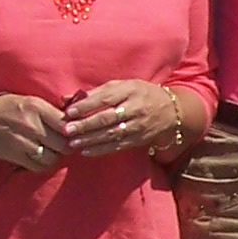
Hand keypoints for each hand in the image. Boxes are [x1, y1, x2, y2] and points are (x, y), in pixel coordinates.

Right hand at [0, 93, 67, 171]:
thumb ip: (54, 112)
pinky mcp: (15, 156)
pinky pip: (39, 166)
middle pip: (63, 144)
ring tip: (51, 150)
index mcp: (37, 108)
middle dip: (67, 146)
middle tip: (64, 144)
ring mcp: (22, 142)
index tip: (73, 133)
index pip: (67, 124)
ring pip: (53, 157)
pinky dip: (44, 164)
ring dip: (55, 156)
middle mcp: (31, 125)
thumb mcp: (33, 102)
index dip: (74, 131)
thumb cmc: (12, 108)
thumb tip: (78, 123)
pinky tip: (41, 157)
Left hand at [62, 80, 178, 157]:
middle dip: (86, 125)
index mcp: (130, 91)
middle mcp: (136, 108)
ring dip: (91, 139)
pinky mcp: (140, 139)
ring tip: (73, 143)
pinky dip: (102, 149)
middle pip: (108, 117)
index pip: (105, 98)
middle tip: (67, 130)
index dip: (86, 106)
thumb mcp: (122, 86)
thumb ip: (95, 92)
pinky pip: (119, 145)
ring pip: (112, 134)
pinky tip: (86, 152)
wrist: (171, 110)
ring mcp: (139, 125)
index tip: (69, 112)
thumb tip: (66, 99)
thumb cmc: (140, 94)